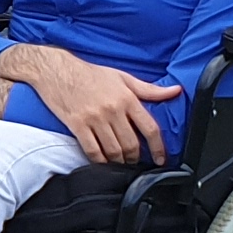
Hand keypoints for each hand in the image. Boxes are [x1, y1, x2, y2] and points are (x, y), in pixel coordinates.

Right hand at [0, 46, 182, 165]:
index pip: (149, 128)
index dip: (158, 147)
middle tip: (135, 162)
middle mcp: (113, 109)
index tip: (160, 159)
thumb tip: (175, 91)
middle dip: (135, 158)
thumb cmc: (90, 74)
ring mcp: (94, 119)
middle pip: (131, 144)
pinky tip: (102, 161)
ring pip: (113, 150)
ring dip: (119, 161)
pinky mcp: (77, 125)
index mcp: (127, 98)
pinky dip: (100, 160)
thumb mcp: (122, 77)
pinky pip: (93, 150)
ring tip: (120, 163)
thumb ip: (149, 89)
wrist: (56, 70)